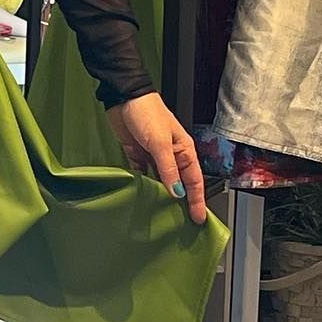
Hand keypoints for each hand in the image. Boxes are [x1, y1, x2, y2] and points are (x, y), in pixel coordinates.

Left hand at [105, 92, 207, 223]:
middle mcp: (171, 155)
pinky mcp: (137, 154)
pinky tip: (141, 197)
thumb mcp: (160, 143)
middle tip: (181, 223)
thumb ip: (168, 169)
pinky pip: (142, 174)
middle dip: (181, 202)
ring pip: (161, 181)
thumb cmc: (148, 114)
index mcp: (184, 150)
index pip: (194, 181)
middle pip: (179, 184)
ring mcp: (154, 156)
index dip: (197, 201)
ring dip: (161, 196)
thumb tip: (177, 193)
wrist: (123, 97)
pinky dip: (143, 186)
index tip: (198, 219)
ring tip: (162, 216)